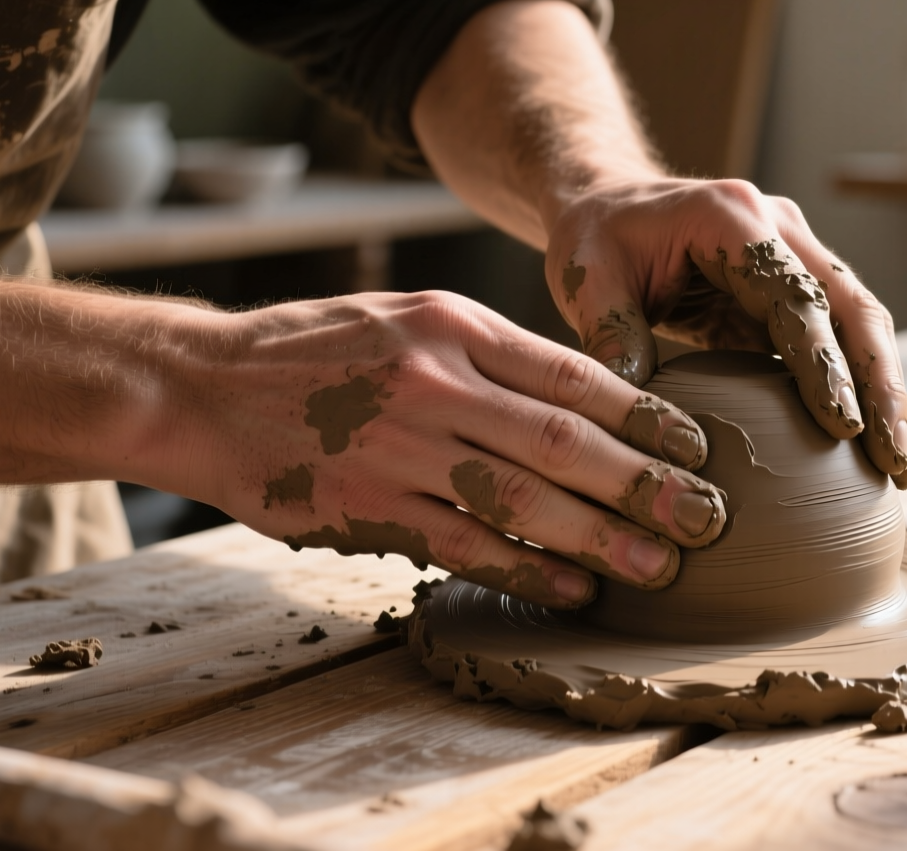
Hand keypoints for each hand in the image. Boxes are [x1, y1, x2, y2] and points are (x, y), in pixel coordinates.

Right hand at [174, 291, 726, 607]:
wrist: (199, 387)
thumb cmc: (314, 350)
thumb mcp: (407, 318)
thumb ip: (488, 351)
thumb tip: (583, 398)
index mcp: (454, 326)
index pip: (572, 373)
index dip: (645, 415)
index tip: (700, 449)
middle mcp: (435, 383)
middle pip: (563, 440)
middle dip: (644, 484)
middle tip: (707, 518)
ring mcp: (400, 448)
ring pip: (522, 498)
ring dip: (599, 537)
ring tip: (658, 566)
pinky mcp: (367, 506)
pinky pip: (463, 545)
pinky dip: (524, 569)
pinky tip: (573, 588)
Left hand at [545, 178, 906, 488]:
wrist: (609, 202)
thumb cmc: (597, 237)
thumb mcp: (585, 279)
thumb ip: (610, 336)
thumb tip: (636, 414)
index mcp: (733, 219)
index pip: (795, 295)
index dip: (824, 362)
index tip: (843, 426)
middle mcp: (780, 229)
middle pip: (854, 305)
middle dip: (880, 384)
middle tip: (894, 456)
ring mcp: (797, 254)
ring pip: (861, 322)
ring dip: (884, 390)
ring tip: (899, 462)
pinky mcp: (796, 288)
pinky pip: (840, 338)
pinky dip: (861, 387)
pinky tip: (875, 443)